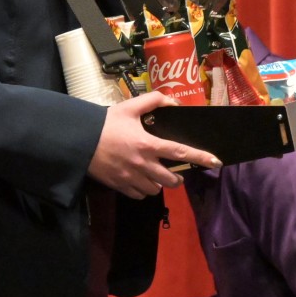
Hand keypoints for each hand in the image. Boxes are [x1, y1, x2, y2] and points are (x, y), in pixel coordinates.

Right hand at [87, 92, 219, 198]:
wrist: (79, 140)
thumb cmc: (106, 123)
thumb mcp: (130, 106)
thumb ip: (154, 101)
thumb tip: (174, 103)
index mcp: (148, 144)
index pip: (181, 153)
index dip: (201, 158)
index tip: (216, 163)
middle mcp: (143, 164)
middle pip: (171, 180)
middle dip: (177, 177)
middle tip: (174, 171)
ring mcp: (131, 178)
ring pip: (156, 189)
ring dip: (159, 184)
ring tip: (155, 175)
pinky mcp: (120, 186)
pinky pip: (140, 195)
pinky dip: (144, 190)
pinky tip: (140, 180)